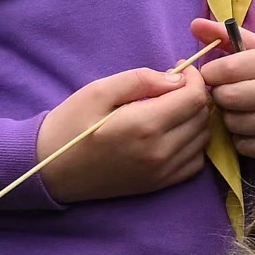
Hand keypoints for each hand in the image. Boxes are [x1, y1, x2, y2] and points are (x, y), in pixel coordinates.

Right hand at [35, 66, 216, 200]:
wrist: (52, 169)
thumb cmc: (71, 125)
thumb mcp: (99, 91)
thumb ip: (141, 80)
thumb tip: (177, 79)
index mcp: (145, 125)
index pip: (195, 98)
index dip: (195, 79)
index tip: (181, 70)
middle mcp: (161, 151)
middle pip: (202, 117)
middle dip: (196, 96)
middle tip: (175, 86)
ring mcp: (163, 171)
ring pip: (203, 138)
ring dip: (196, 118)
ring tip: (174, 107)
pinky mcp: (160, 184)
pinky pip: (196, 161)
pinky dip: (193, 143)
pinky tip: (174, 132)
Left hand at [193, 22, 254, 171]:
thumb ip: (230, 37)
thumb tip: (194, 25)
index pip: (229, 68)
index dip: (210, 74)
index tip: (213, 76)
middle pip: (229, 97)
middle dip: (219, 96)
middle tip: (226, 94)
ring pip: (235, 123)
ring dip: (229, 119)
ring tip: (241, 111)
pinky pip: (245, 145)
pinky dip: (241, 139)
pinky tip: (252, 128)